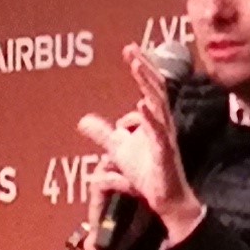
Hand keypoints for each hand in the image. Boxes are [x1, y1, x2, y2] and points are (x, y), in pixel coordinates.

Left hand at [78, 42, 200, 246]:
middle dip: (144, 67)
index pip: (149, 86)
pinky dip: (150, 117)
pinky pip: (159, 132)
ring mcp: (165, 136)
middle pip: (156, 88)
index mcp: (154, 119)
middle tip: (131, 49)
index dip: (141, 67)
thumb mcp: (118, 149)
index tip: (129, 49)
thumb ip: (103, 133)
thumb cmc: (148, 173)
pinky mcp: (165, 153)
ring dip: (148, 84)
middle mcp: (162, 123)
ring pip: (159, 104)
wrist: (166, 200)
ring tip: (136, 66)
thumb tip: (83, 120)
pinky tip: (141, 105)